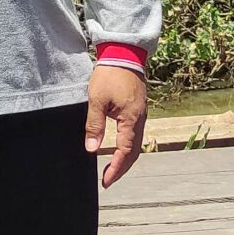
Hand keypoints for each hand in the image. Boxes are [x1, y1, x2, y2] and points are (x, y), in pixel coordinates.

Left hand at [85, 65, 148, 186]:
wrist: (124, 53)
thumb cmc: (110, 74)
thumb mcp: (97, 100)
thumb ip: (94, 125)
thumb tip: (92, 149)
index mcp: (131, 119)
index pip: (125, 152)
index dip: (116, 169)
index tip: (106, 181)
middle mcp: (140, 119)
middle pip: (134, 152)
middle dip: (122, 168)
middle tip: (109, 180)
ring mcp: (141, 114)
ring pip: (136, 144)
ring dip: (126, 159)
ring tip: (113, 168)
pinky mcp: (139, 109)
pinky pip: (136, 134)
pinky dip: (128, 147)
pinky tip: (120, 148)